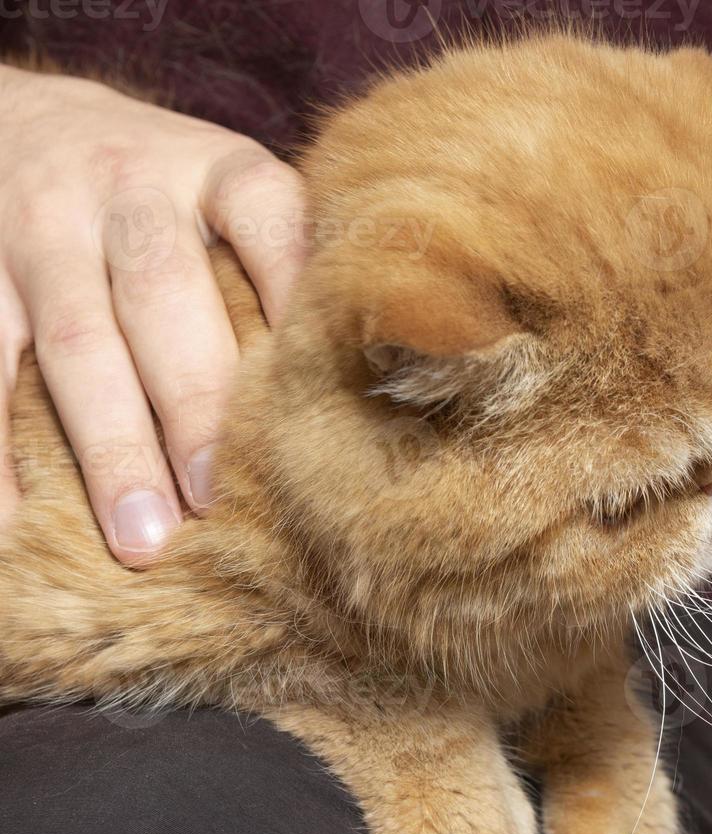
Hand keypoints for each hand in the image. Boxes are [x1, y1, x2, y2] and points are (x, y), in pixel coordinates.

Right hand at [0, 65, 305, 561]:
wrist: (23, 116)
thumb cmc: (170, 193)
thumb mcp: (232, 191)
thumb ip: (287, 267)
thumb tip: (373, 385)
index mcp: (220, 172)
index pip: (270, 227)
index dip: (299, 303)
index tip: (320, 397)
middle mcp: (130, 191)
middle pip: (163, 301)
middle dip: (197, 410)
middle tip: (223, 505)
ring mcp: (43, 230)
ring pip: (76, 345)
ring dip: (113, 447)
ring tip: (144, 537)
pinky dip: (1, 453)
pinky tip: (20, 521)